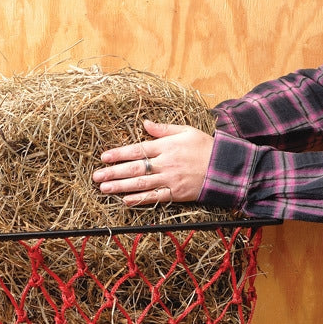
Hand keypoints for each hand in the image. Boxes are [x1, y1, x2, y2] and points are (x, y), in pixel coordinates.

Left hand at [92, 120, 213, 205]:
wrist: (225, 167)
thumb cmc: (205, 147)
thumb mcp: (186, 131)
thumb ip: (164, 129)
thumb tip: (145, 123)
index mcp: (166, 146)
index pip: (137, 150)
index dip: (119, 154)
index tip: (104, 157)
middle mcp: (165, 163)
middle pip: (134, 168)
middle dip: (113, 172)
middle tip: (96, 177)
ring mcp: (170, 180)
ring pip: (140, 183)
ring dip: (120, 186)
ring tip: (104, 188)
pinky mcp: (176, 194)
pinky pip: (155, 197)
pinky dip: (139, 199)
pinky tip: (125, 200)